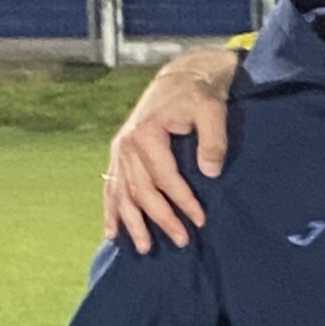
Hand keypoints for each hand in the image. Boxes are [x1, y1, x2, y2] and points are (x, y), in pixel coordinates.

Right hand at [104, 49, 238, 250]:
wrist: (182, 77)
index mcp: (146, 133)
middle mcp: (126, 143)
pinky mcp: (121, 153)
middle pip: (142, 190)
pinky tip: (112, 232)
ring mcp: (120, 149)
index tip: (200, 220)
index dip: (183, 201)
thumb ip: (213, 140)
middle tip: (182, 241)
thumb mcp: (212, 110)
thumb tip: (210, 172)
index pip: (165, 177)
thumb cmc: (199, 94)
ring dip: (132, 223)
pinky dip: (111, 210)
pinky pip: (111, 185)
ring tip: (144, 248)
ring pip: (123, 193)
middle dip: (161, 219)